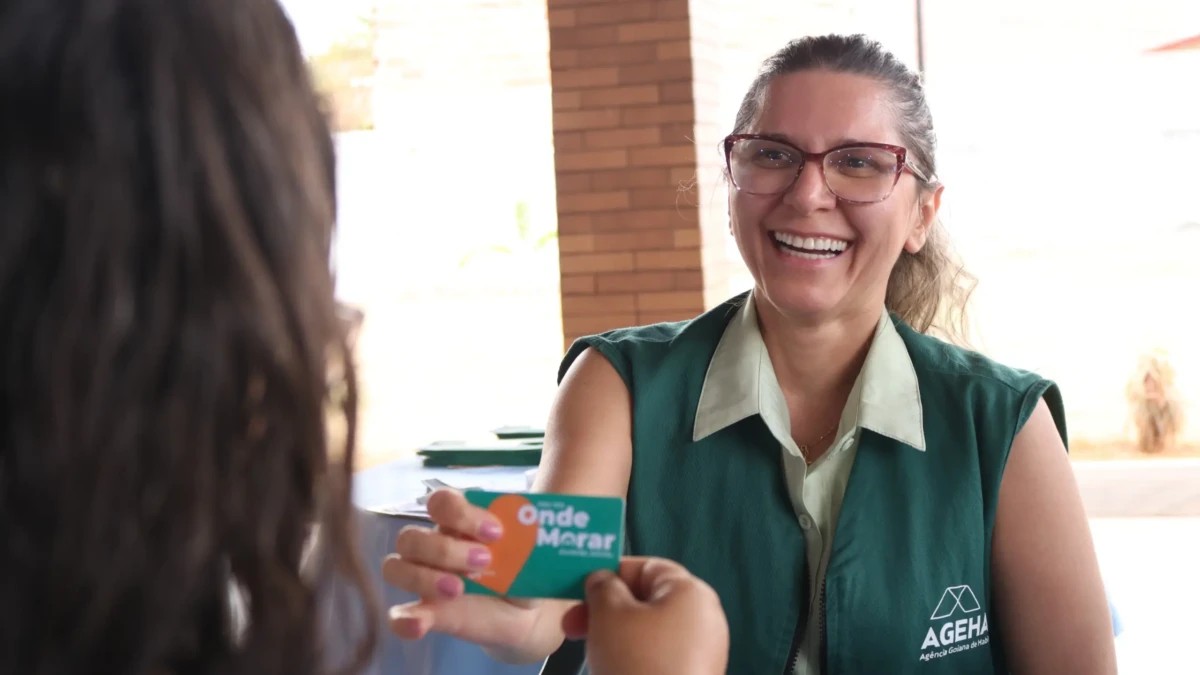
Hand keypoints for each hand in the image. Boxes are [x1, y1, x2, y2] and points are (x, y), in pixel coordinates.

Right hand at [381, 489, 549, 659]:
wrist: (525, 608)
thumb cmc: (520, 566)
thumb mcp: (528, 548)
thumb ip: (525, 531)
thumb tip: (537, 513)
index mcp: (456, 522)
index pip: (440, 503)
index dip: (461, 513)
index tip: (496, 532)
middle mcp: (432, 545)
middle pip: (411, 537)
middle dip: (444, 549)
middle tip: (484, 561)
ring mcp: (423, 579)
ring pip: (395, 568)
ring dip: (424, 578)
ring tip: (459, 589)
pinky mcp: (425, 613)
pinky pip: (398, 615)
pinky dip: (405, 618)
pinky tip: (419, 624)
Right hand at [563, 557, 728, 674]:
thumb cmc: (638, 663)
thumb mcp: (608, 614)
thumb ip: (602, 586)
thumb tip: (602, 579)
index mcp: (691, 591)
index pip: (645, 567)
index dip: (609, 574)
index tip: (580, 589)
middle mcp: (704, 618)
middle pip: (646, 600)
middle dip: (606, 610)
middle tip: (574, 624)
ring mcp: (703, 651)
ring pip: (649, 631)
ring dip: (616, 635)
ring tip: (591, 650)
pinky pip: (658, 657)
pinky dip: (633, 658)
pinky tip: (612, 670)